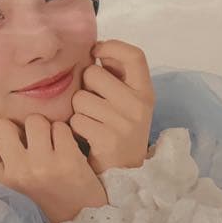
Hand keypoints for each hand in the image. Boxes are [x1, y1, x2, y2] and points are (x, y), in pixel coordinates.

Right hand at [0, 114, 107, 222]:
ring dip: (43, 126)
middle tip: (26, 136)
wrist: (84, 222)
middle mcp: (18, 174)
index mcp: (1, 185)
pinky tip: (66, 146)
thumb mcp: (15, 190)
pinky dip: (63, 132)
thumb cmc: (46, 202)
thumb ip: (0, 164)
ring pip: (34, 121)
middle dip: (14, 125)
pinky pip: (60, 127)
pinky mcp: (68, 160)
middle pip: (2, 127)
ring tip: (50, 142)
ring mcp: (43, 166)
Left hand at [69, 40, 155, 174]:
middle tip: (92, 103)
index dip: (112, 46)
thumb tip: (96, 49)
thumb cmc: (120, 132)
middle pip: (94, 74)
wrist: (125, 176)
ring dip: (78, 111)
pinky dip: (76, 129)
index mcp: (145, 92)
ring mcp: (124, 123)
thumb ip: (117, 77)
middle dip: (85, 87)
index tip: (96, 51)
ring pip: (80, 98)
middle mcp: (138, 105)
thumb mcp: (128, 104)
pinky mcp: (107, 139)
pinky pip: (77, 120)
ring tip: (90, 123)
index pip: (135, 55)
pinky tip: (86, 138)